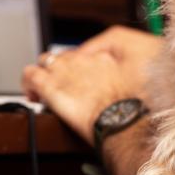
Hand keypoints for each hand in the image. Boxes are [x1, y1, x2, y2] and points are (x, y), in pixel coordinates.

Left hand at [21, 26, 162, 144]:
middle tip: (63, 85)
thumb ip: (132, 72)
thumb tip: (122, 75)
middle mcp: (84, 61)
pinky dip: (28, 82)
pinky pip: (31, 75)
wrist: (125, 120)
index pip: (86, 54)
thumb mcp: (145, 78)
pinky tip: (32, 95)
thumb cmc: (137, 105)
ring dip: (44, 73)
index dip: (82, 66)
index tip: (83, 79)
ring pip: (45, 60)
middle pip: (66, 55)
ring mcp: (66, 73)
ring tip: (43, 90)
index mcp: (106, 58)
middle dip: (62, 68)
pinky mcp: (51, 88)